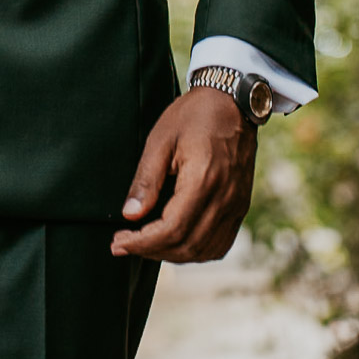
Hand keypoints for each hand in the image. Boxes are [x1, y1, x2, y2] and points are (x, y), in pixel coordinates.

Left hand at [110, 87, 256, 262]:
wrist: (233, 103)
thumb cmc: (193, 116)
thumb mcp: (160, 140)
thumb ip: (146, 180)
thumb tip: (130, 215)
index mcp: (203, 180)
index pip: (171, 229)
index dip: (142, 242)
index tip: (118, 242)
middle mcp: (224, 199)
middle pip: (187, 246)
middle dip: (152, 251)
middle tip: (125, 244)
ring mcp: (236, 205)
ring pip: (204, 250)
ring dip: (172, 255)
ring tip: (146, 244)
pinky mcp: (241, 206)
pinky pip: (220, 243)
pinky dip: (196, 251)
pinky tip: (176, 242)